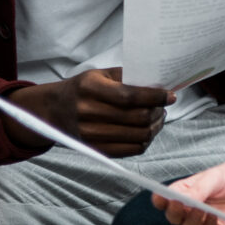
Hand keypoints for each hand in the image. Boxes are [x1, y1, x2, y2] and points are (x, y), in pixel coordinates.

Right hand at [9, 67, 171, 157]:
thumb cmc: (82, 89)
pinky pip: (131, 150)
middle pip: (137, 117)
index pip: (130, 96)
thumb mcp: (99, 75)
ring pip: (138, 135)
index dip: (154, 97)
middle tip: (163, 106)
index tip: (170, 96)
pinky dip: (145, 140)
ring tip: (157, 117)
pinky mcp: (96, 149)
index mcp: (90, 88)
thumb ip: (126, 78)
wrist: (54, 110)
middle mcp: (88, 112)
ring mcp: (91, 134)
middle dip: (157, 112)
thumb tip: (158, 84)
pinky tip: (147, 131)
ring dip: (154, 127)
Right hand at [157, 152, 224, 224]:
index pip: (166, 200)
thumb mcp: (215, 177)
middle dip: (176, 214)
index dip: (160, 201)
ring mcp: (209, 223)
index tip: (160, 198)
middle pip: (175, 219)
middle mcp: (195, 209)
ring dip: (194, 223)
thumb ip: (197, 189)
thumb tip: (178, 199)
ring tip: (204, 212)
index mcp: (188, 192)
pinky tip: (217, 222)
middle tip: (182, 205)